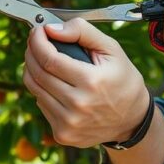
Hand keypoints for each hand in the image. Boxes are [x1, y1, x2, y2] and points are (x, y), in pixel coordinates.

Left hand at [23, 19, 148, 147]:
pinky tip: (52, 82)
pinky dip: (42, 89)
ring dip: (32, 70)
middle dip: (31, 52)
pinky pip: (41, 105)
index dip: (38, 41)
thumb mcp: (112, 49)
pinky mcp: (63, 134)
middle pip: (38, 74)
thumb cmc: (121, 79)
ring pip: (34, 90)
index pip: (49, 59)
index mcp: (91, 82)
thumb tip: (51, 29)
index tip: (37, 31)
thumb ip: (83, 32)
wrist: (131, 119)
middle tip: (35, 41)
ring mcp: (69, 123)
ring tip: (41, 58)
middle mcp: (78, 105)